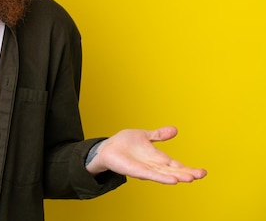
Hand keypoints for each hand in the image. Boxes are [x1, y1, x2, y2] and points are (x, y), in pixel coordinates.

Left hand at [86, 126, 206, 183]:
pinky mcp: (136, 171)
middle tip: (201, 174)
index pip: (175, 164)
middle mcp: (153, 165)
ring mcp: (146, 169)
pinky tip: (172, 180)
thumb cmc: (124, 143)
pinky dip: (161, 177)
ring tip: (190, 178)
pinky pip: (151, 175)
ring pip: (164, 174)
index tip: (202, 171)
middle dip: (187, 173)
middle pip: (173, 170)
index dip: (188, 167)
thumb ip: (159, 135)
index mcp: (157, 157)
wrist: (107, 148)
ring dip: (177, 176)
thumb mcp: (144, 135)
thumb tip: (175, 129)